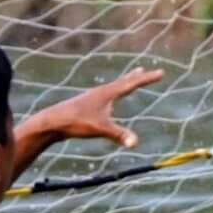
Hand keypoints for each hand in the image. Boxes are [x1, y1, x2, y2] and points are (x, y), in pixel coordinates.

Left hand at [32, 67, 165, 150]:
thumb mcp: (100, 129)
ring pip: (114, 87)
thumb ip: (118, 134)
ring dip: (125, 82)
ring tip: (130, 79)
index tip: (161, 72)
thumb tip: (135, 143)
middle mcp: (101, 92)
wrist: (52, 121)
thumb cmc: (75, 123)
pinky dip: (115, 92)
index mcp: (107, 93)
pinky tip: (110, 100)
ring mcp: (93, 97)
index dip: (148, 79)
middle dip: (136, 77)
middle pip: (123, 81)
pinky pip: (106, 94)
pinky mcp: (87, 104)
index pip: (132, 84)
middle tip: (145, 70)